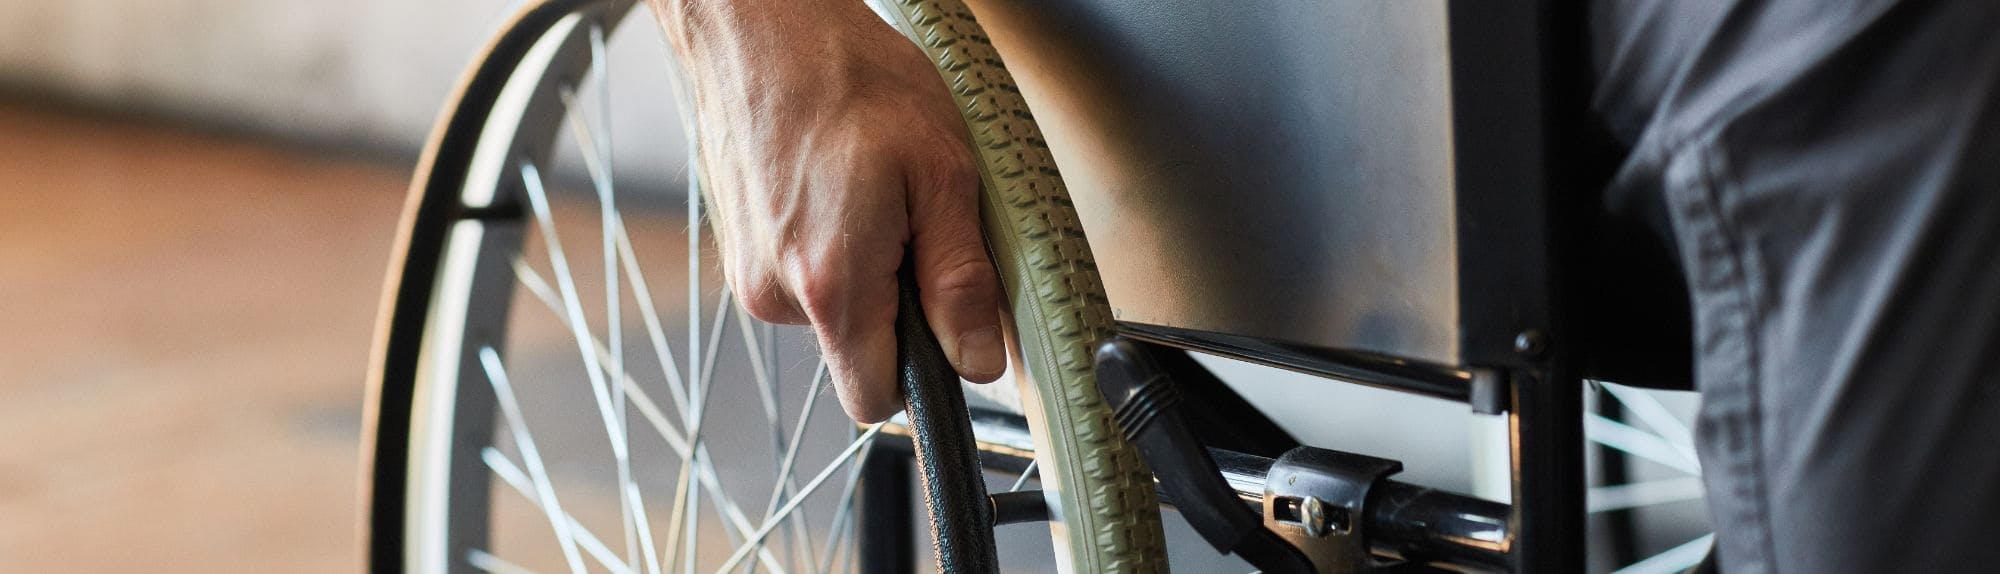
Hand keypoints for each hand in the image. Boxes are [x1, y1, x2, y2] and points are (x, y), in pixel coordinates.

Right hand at [653, 0, 1003, 422]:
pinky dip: (829, 242)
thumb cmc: (846, 74)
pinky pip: (802, 274)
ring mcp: (748, 270)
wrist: (759, 23)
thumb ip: (960, 279)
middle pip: (858, 350)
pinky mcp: (738, 247)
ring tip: (872, 187)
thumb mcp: (941, 172)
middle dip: (899, 304)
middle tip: (915, 219)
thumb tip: (980, 358)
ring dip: (865, 266)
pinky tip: (838, 181)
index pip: (875, 399)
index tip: (947, 327)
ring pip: (832, 308)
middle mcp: (776, 292)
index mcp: (831, 284)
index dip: (923, 373)